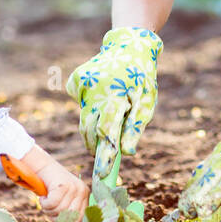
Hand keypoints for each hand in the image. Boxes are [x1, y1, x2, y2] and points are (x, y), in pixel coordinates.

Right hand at [20, 146, 88, 218]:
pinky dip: (44, 203)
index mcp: (85, 195)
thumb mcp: (64, 200)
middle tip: (48, 210)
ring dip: (48, 209)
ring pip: (59, 211)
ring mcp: (74, 187)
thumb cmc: (52, 187)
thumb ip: (67, 213)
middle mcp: (82, 191)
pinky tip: (43, 196)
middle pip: (69, 217)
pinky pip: (52, 204)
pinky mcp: (63, 185)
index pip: (80, 219)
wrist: (43, 167)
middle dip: (56, 217)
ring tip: (46, 200)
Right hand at [65, 27, 161, 179]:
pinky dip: (90, 108)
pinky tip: (103, 96)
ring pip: (84, 119)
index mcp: (114, 96)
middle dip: (97, 145)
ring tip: (111, 114)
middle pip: (90, 130)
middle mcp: (93, 90)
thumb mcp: (146, 101)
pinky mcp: (74, 82)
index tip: (102, 175)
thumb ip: (135, 127)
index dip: (104, 156)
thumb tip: (127, 152)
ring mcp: (81, 85)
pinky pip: (81, 105)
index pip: (107, 133)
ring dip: (95, 125)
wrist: (127, 46)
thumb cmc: (141, 77)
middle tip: (104, 155)